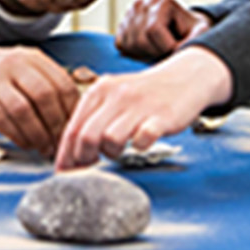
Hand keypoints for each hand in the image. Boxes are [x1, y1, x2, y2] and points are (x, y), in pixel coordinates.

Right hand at [0, 40, 78, 152]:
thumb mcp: (24, 68)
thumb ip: (47, 85)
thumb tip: (73, 117)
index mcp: (32, 58)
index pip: (62, 83)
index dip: (73, 110)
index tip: (76, 127)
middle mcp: (14, 65)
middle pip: (45, 96)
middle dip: (57, 125)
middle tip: (62, 143)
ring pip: (23, 110)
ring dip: (38, 134)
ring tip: (45, 147)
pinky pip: (2, 121)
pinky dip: (18, 136)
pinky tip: (26, 144)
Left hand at [54, 48, 232, 170]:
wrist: (184, 78)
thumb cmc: (144, 95)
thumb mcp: (113, 98)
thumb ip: (92, 120)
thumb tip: (70, 155)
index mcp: (100, 90)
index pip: (72, 128)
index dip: (66, 155)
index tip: (65, 171)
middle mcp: (116, 95)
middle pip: (86, 136)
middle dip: (85, 158)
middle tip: (92, 164)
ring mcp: (139, 104)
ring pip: (110, 140)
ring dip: (112, 153)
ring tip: (119, 150)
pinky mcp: (162, 116)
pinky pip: (143, 139)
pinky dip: (140, 147)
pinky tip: (141, 143)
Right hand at [115, 0, 211, 60]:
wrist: (182, 29)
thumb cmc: (192, 30)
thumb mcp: (201, 31)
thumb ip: (196, 37)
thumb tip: (178, 49)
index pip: (153, 29)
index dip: (166, 47)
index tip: (177, 48)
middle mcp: (142, 2)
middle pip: (140, 39)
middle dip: (156, 52)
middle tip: (168, 52)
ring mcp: (129, 13)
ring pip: (129, 44)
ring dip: (146, 54)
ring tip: (160, 50)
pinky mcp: (122, 25)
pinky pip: (122, 45)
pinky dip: (135, 53)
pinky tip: (149, 50)